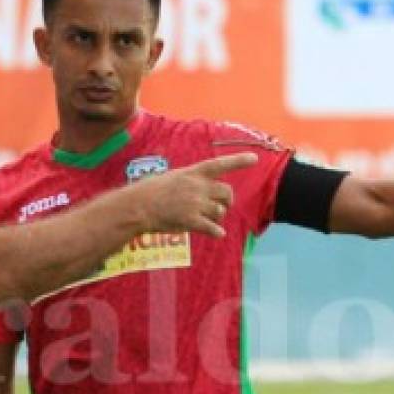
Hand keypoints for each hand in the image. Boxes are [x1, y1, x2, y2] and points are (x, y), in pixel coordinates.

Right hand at [134, 152, 256, 237]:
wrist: (138, 206)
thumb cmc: (150, 191)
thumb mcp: (172, 177)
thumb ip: (191, 182)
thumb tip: (204, 192)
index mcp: (193, 173)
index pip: (220, 164)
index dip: (238, 161)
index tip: (255, 159)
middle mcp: (198, 187)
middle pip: (226, 192)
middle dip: (227, 201)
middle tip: (224, 207)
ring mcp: (195, 204)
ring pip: (220, 212)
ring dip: (217, 217)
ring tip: (207, 219)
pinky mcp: (191, 221)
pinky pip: (212, 228)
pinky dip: (216, 232)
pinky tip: (218, 234)